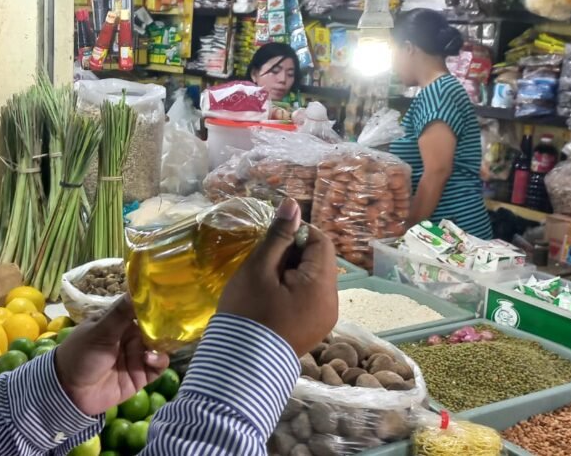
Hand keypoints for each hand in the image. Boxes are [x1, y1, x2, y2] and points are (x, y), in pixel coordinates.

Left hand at [54, 296, 169, 415]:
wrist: (69, 391)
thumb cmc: (80, 354)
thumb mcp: (99, 330)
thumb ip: (120, 312)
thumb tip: (139, 286)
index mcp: (118, 322)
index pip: (142, 309)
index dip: (155, 305)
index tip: (170, 300)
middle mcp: (130, 337)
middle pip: (154, 328)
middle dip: (164, 326)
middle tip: (175, 323)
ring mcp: (136, 356)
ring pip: (159, 346)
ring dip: (162, 344)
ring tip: (158, 344)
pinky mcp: (141, 375)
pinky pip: (158, 366)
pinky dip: (159, 361)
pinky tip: (150, 358)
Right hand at [218, 198, 338, 356]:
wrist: (239, 366)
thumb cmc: (247, 313)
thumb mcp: (258, 269)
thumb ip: (278, 236)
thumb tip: (292, 205)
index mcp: (321, 286)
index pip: (321, 242)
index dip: (298, 233)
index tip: (271, 241)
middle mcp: (331, 303)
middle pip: (319, 262)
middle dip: (293, 255)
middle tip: (264, 264)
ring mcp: (324, 319)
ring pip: (313, 280)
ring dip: (292, 273)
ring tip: (265, 282)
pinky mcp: (314, 330)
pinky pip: (309, 299)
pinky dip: (293, 291)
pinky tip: (270, 299)